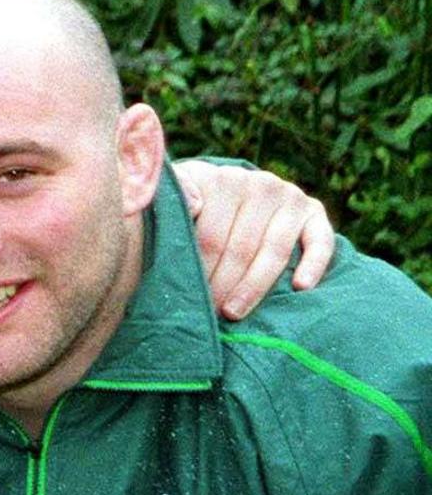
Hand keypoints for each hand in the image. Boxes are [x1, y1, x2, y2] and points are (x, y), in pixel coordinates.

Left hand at [172, 159, 333, 319]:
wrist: (225, 189)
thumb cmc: (191, 201)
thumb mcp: (174, 193)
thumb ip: (176, 193)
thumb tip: (193, 204)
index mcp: (223, 180)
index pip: (211, 237)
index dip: (199, 271)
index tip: (189, 297)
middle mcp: (260, 184)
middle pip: (241, 248)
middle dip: (222, 285)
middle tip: (208, 313)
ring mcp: (290, 197)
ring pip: (273, 251)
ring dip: (254, 286)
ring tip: (233, 312)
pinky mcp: (314, 211)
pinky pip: (320, 241)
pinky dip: (313, 264)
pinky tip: (301, 287)